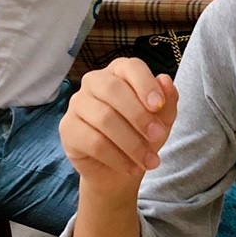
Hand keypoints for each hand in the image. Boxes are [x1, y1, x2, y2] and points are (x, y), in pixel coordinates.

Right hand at [60, 58, 178, 196]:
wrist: (120, 169)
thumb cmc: (142, 134)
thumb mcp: (163, 118)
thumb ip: (167, 99)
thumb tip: (165, 81)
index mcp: (119, 71)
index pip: (131, 67)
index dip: (145, 85)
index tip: (159, 106)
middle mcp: (94, 81)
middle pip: (113, 90)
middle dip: (139, 116)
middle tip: (158, 137)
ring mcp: (77, 104)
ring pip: (104, 119)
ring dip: (132, 143)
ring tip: (150, 161)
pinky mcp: (67, 128)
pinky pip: (93, 142)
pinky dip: (117, 158)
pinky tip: (132, 168)